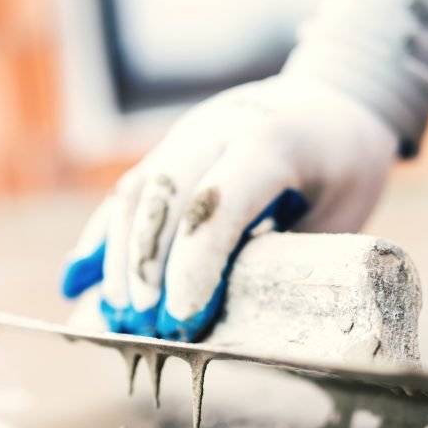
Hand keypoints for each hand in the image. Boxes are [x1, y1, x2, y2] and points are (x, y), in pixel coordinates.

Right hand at [61, 74, 396, 340]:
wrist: (339, 94)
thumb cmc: (347, 166)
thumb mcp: (342, 212)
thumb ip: (293, 260)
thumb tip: (247, 332)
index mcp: (273, 141)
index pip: (219, 201)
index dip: (194, 261)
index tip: (183, 317)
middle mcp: (221, 128)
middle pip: (163, 193)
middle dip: (145, 265)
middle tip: (143, 327)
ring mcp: (189, 133)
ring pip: (136, 189)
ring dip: (118, 257)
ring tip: (115, 316)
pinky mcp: (172, 147)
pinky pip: (129, 190)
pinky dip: (103, 237)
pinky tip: (79, 279)